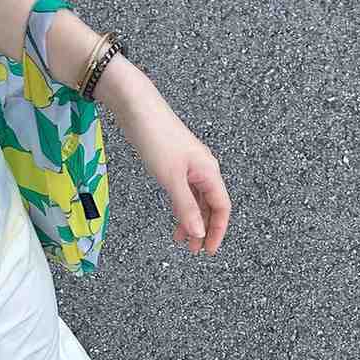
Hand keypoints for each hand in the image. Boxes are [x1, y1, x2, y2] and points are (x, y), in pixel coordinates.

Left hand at [107, 72, 231, 254]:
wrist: (137, 108)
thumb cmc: (156, 138)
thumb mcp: (171, 179)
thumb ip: (186, 208)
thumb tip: (199, 233)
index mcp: (209, 172)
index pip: (222, 208)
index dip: (217, 231)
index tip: (209, 250)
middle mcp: (204, 169)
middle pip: (210, 206)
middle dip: (204, 229)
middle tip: (193, 250)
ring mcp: (190, 166)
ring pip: (197, 200)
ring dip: (191, 221)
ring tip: (181, 239)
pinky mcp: (176, 163)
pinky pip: (185, 191)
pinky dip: (181, 207)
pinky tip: (175, 217)